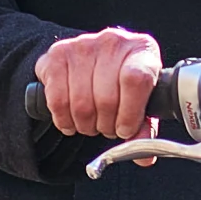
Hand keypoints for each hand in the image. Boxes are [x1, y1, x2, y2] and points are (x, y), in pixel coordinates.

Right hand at [34, 27, 162, 138]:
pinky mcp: (56, 55)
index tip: (125, 129)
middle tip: (107, 129)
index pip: (136, 80)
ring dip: (86, 125)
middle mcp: (112, 42)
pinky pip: (57, 100)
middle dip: (106, 125)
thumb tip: (143, 157)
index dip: (129, 113)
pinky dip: (64, 120)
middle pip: (106, 97)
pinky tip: (71, 121)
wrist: (92, 58)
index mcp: (141, 50)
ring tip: (91, 124)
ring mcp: (82, 45)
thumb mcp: (140, 101)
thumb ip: (144, 127)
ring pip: (81, 103)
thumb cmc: (121, 82)